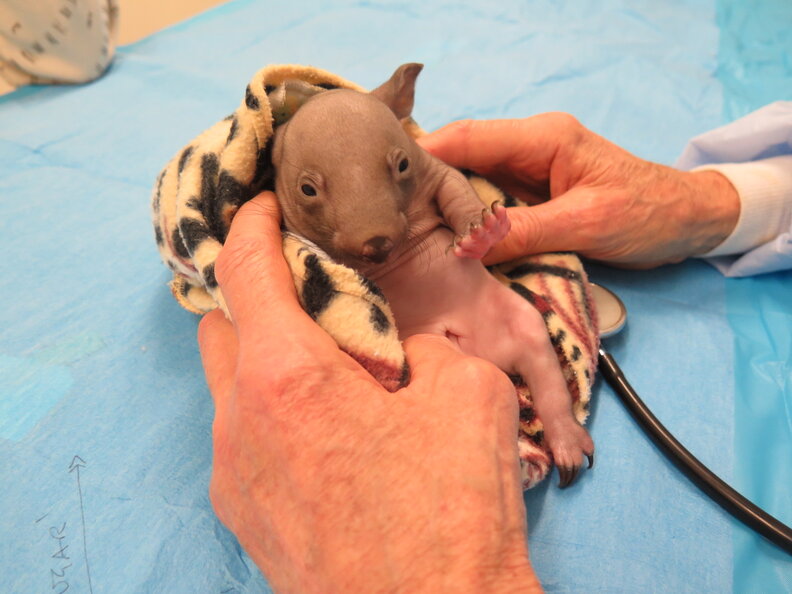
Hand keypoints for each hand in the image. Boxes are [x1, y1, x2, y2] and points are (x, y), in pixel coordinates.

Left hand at [198, 192, 541, 592]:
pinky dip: (273, 413)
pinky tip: (329, 433)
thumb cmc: (451, 511)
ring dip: (266, 360)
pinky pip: (243, 439)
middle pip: (222, 328)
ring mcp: (234, 476)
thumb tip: (402, 357)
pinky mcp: (245, 518)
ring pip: (230, 388)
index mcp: (286, 377)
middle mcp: (240, 423)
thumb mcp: (465, 393)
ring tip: (328, 369)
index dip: (253, 225)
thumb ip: (421, 350)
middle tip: (310, 294)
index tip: (263, 207)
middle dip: (256, 297)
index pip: (247, 271)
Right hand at [419, 114, 739, 267]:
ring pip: (473, 178)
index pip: (469, 137)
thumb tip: (467, 246)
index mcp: (542, 138)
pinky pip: (490, 200)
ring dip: (446, 201)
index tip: (390, 180)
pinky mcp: (534, 194)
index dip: (426, 154)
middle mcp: (530, 147)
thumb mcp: (585, 223)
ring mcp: (530, 170)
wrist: (684, 221)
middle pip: (463, 155)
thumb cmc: (646, 214)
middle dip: (428, 180)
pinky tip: (450, 237)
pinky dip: (469, 216)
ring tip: (410, 227)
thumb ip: (525, 231)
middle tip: (394, 213)